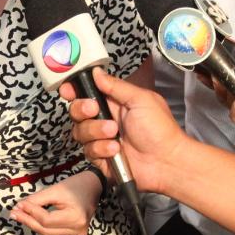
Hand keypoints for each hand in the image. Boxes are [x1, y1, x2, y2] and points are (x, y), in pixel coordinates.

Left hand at [9, 171, 99, 234]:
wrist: (94, 186)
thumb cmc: (77, 185)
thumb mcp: (56, 189)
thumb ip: (37, 199)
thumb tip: (20, 206)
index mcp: (75, 218)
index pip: (46, 219)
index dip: (30, 213)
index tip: (17, 205)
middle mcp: (78, 230)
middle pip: (46, 229)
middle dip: (28, 221)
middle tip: (13, 213)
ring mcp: (77, 234)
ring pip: (48, 232)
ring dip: (32, 224)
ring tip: (19, 215)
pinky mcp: (74, 233)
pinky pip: (53, 232)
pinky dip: (41, 225)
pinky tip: (31, 218)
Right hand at [59, 70, 184, 195]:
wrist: (166, 161)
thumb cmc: (160, 129)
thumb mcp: (140, 99)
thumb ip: (115, 86)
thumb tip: (96, 72)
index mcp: (113, 103)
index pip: (87, 93)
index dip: (74, 90)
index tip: (67, 90)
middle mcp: (104, 119)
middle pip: (76, 111)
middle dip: (81, 109)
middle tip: (94, 110)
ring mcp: (101, 139)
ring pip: (80, 132)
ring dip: (95, 131)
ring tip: (114, 134)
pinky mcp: (101, 158)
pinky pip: (89, 151)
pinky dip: (101, 149)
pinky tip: (116, 150)